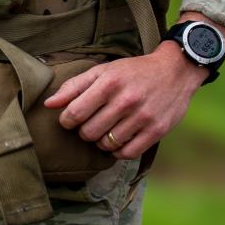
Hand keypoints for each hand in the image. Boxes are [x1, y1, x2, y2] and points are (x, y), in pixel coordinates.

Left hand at [45, 43, 207, 160]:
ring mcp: (143, 117)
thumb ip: (74, 86)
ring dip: (101, 142)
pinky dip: (118, 151)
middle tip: (90, 124)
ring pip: (106, 144)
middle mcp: (126, 100)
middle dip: (84, 131)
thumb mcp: (103, 71)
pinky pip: (127, 153)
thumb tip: (48, 104)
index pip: (74, 113)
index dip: (67, 121)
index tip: (71, 119)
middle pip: (88, 132)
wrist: (175, 71)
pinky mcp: (157, 131)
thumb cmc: (133, 72)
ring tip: (105, 131)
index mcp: (109, 83)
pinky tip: (118, 140)